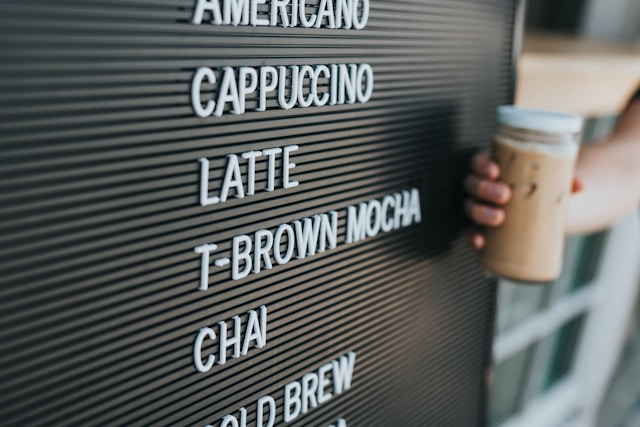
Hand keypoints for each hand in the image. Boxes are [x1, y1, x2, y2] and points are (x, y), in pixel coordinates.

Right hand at [464, 151, 583, 248]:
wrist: (544, 213)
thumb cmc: (543, 190)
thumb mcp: (551, 182)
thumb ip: (564, 181)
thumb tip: (580, 185)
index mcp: (492, 170)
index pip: (477, 163)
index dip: (481, 166)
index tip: (495, 171)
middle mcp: (482, 188)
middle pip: (472, 185)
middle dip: (484, 189)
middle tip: (504, 195)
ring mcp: (481, 208)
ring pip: (470, 207)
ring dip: (480, 212)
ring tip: (499, 218)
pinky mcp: (483, 228)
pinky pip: (471, 232)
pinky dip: (473, 237)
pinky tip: (480, 241)